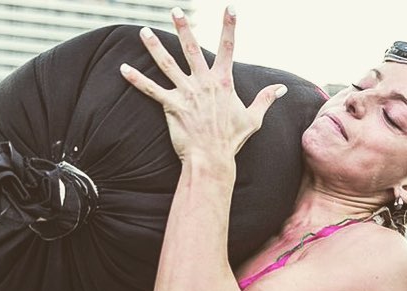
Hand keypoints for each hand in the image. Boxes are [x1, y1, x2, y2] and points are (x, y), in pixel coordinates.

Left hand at [120, 7, 286, 161]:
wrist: (212, 159)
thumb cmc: (231, 141)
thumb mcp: (253, 118)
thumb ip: (266, 99)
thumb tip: (282, 88)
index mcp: (223, 82)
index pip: (228, 48)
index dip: (230, 26)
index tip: (230, 8)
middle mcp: (203, 82)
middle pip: (192, 48)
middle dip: (184, 27)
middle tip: (176, 10)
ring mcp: (186, 93)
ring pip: (167, 63)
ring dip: (154, 46)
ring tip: (143, 30)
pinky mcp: (171, 106)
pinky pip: (151, 90)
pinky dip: (136, 79)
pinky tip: (123, 69)